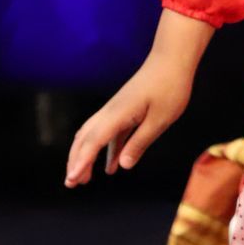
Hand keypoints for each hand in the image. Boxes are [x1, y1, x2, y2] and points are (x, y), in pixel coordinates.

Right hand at [64, 52, 195, 186]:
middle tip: (71, 184)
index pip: (93, 141)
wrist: (172, 60)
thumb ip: (140, 143)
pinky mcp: (123, 109)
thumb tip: (122, 166)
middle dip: (76, 161)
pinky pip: (108, 133)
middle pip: (85, 138)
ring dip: (86, 155)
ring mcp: (115, 110)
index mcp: (118, 114)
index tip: (71, 178)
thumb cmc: (169, 88)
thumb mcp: (159, 120)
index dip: (81, 161)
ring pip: (92, 135)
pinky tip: (111, 166)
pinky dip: (105, 150)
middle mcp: (111, 111)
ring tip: (84, 178)